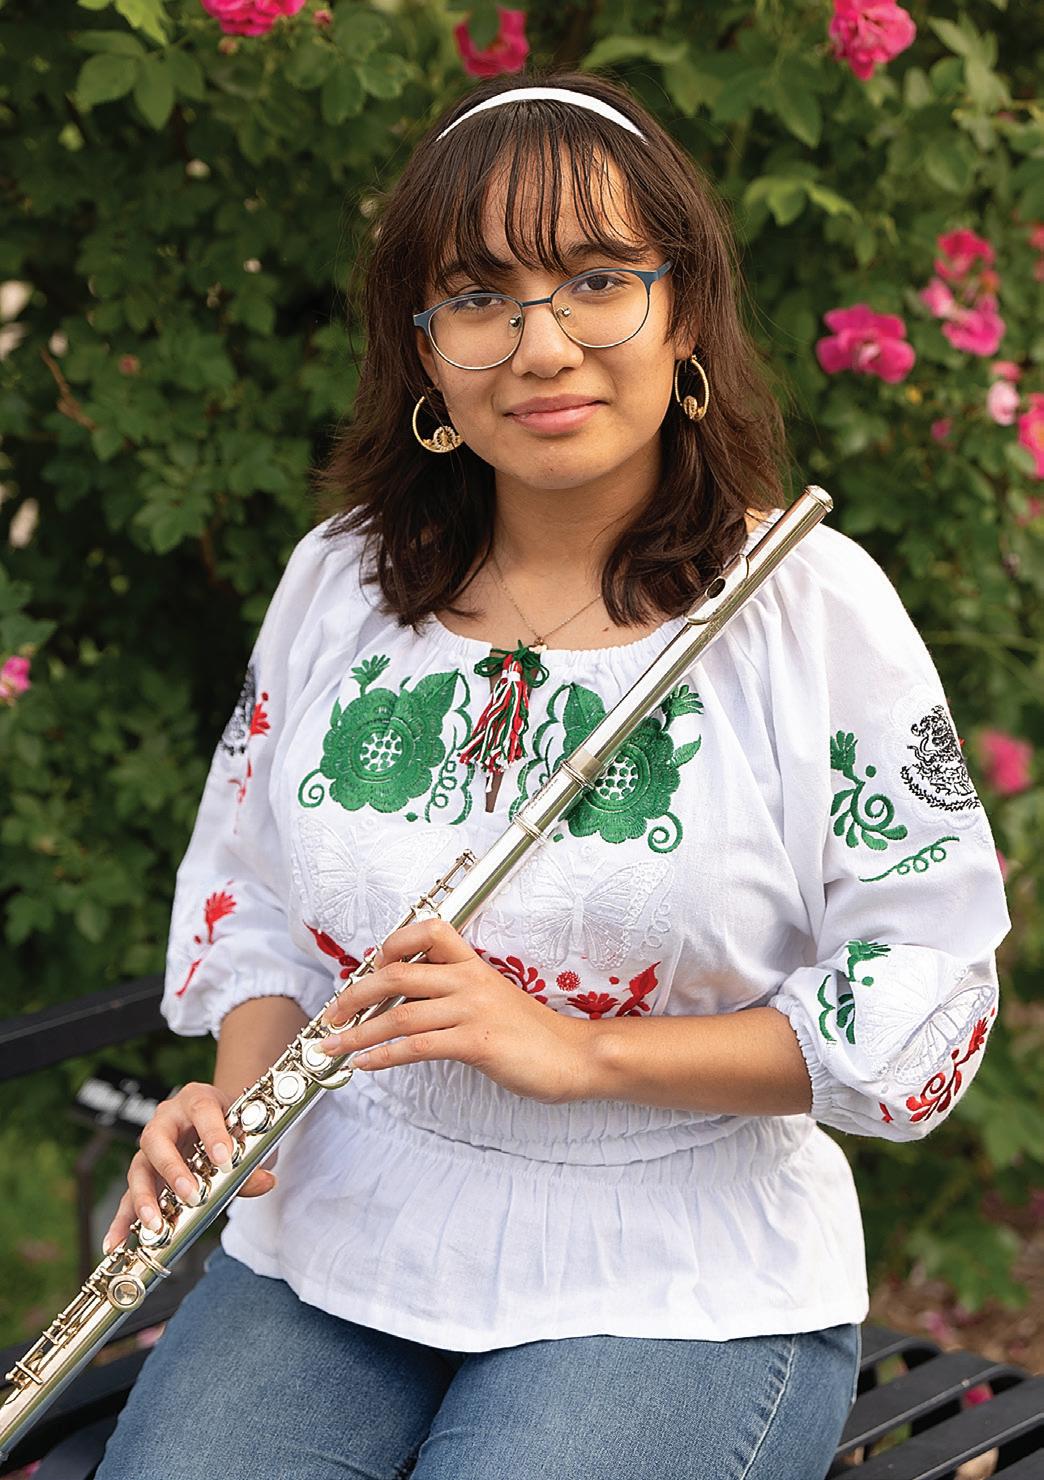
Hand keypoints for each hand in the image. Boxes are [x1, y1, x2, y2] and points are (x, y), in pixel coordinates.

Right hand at [102, 1081, 276, 1253]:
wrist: (223, 1121)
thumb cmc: (234, 1126)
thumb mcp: (249, 1138)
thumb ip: (253, 1163)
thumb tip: (265, 1181)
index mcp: (198, 1100)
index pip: (203, 1110)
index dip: (213, 1133)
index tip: (225, 1159)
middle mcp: (168, 1119)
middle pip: (158, 1138)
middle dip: (173, 1169)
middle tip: (191, 1194)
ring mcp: (152, 1147)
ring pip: (140, 1168)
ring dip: (145, 1198)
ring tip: (154, 1224)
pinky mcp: (145, 1173)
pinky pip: (128, 1195)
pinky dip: (122, 1219)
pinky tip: (115, 1241)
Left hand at [320, 918, 589, 1104]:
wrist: (574, 1056)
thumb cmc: (534, 1034)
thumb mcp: (495, 1000)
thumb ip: (458, 995)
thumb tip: (414, 1005)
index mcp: (474, 965)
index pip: (429, 931)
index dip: (392, 944)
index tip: (369, 968)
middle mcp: (469, 980)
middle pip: (397, 974)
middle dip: (355, 994)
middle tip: (331, 1013)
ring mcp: (472, 1010)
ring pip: (399, 1015)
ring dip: (357, 1033)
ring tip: (333, 1046)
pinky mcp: (476, 1042)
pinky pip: (416, 1046)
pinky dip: (383, 1055)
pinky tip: (365, 1064)